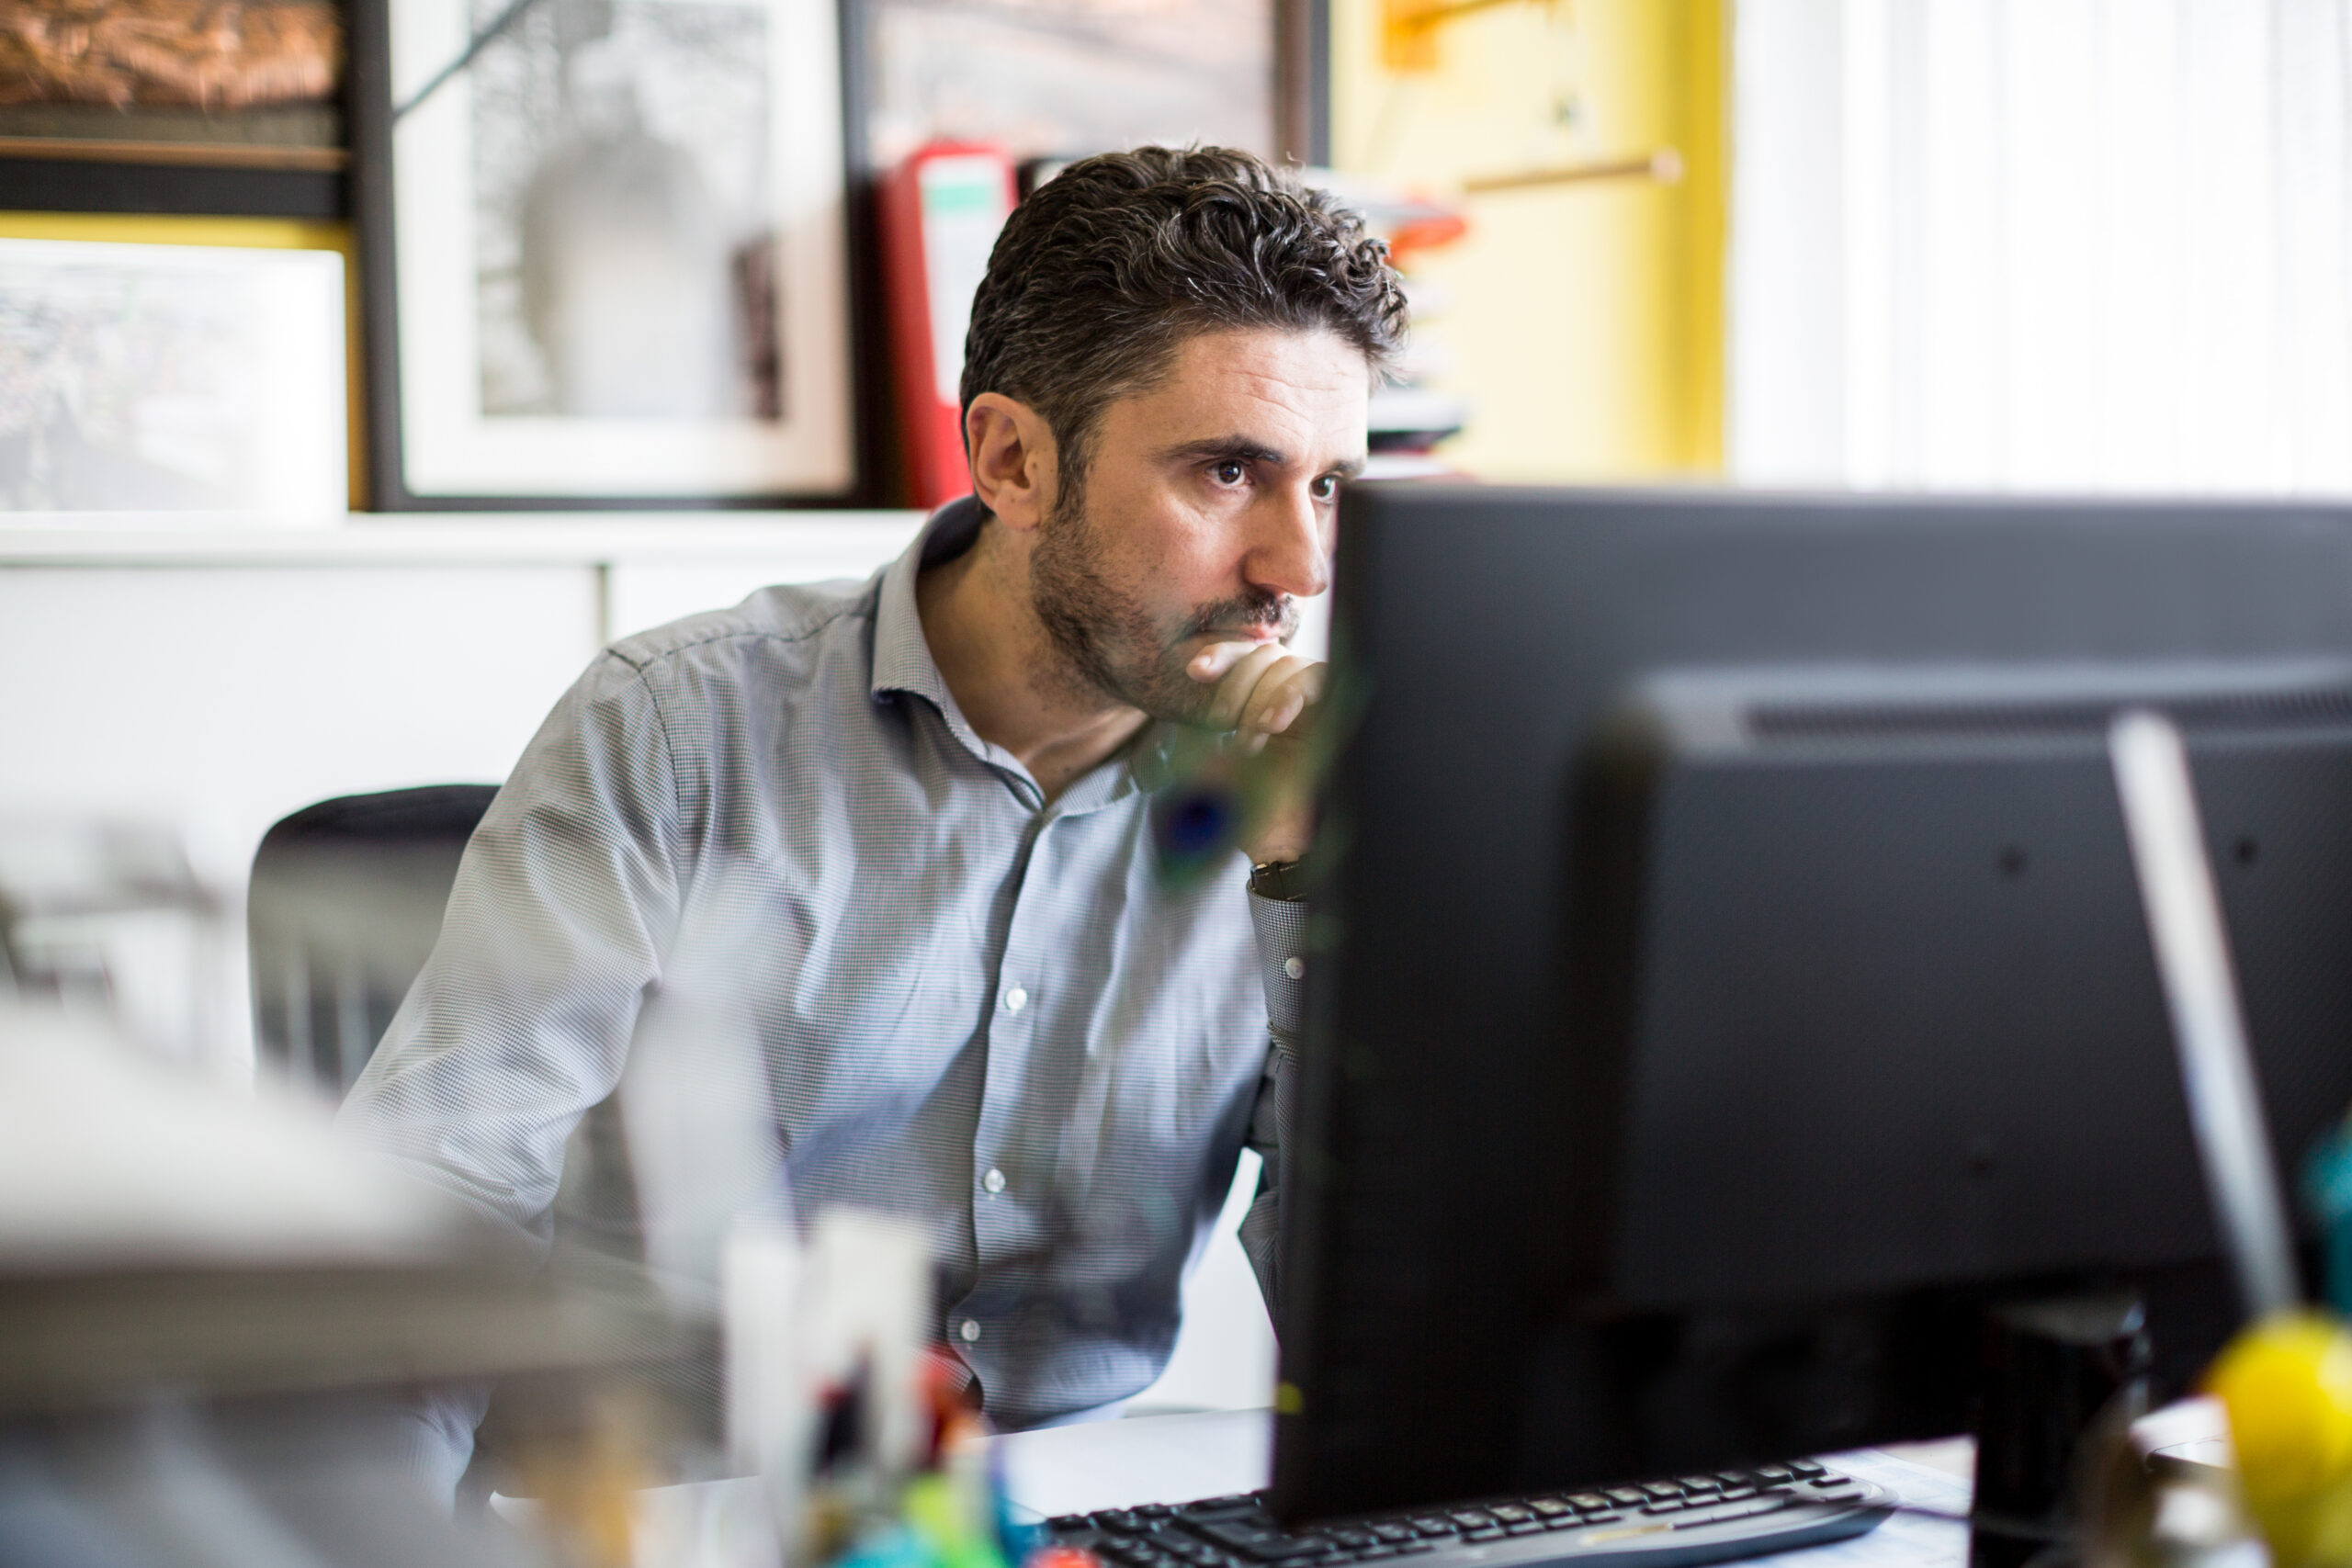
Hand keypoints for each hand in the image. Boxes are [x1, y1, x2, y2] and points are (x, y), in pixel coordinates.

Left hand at [1187, 639, 1325, 865]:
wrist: (1284, 850)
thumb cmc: (1247, 814)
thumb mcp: (1211, 772)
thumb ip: (1200, 740)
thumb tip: (1184, 707)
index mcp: (1260, 704)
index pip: (1244, 658)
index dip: (1221, 655)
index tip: (1195, 672)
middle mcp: (1289, 699)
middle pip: (1264, 654)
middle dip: (1236, 684)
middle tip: (1221, 724)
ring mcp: (1316, 707)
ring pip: (1288, 663)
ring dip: (1260, 697)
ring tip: (1249, 741)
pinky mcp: (1338, 718)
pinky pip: (1318, 682)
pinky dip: (1291, 696)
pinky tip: (1273, 725)